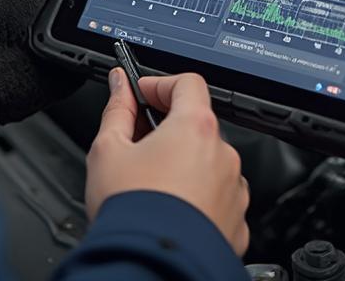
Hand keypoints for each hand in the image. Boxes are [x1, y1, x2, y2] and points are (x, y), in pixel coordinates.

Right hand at [85, 69, 250, 255]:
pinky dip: (197, 197)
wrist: (150, 269)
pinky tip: (170, 209)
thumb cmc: (131, 212)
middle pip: (197, 125)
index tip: (141, 94)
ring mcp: (233, 191)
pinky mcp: (236, 223)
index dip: (160, 84)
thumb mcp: (108, 149)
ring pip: (208, 163)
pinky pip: (217, 198)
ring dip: (184, 165)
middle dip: (168, 129)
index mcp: (195, 128)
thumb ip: (116, 109)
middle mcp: (223, 155)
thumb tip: (119, 85)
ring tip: (152, 185)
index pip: (187, 83)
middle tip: (137, 143)